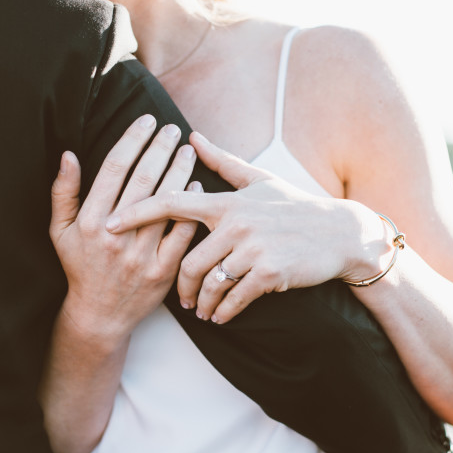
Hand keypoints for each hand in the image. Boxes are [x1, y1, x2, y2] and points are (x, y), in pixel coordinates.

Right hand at [50, 115, 199, 339]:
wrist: (99, 315)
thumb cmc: (79, 267)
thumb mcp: (60, 231)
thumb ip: (63, 192)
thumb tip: (68, 154)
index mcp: (90, 220)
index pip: (114, 169)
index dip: (132, 141)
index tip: (146, 121)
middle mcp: (115, 235)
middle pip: (143, 181)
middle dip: (160, 149)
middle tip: (173, 129)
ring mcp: (141, 254)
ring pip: (166, 204)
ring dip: (180, 173)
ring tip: (188, 151)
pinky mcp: (163, 271)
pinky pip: (182, 234)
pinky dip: (191, 209)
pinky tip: (198, 188)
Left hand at [104, 132, 393, 323]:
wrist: (340, 233)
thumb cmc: (295, 206)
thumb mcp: (259, 180)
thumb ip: (222, 162)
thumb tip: (192, 135)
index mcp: (227, 201)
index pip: (173, 203)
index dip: (139, 213)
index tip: (112, 225)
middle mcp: (236, 223)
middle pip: (188, 260)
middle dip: (181, 286)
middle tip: (181, 300)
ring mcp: (253, 249)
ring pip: (209, 283)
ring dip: (202, 303)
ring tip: (201, 311)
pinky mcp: (270, 273)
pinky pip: (234, 298)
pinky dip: (224, 311)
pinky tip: (222, 316)